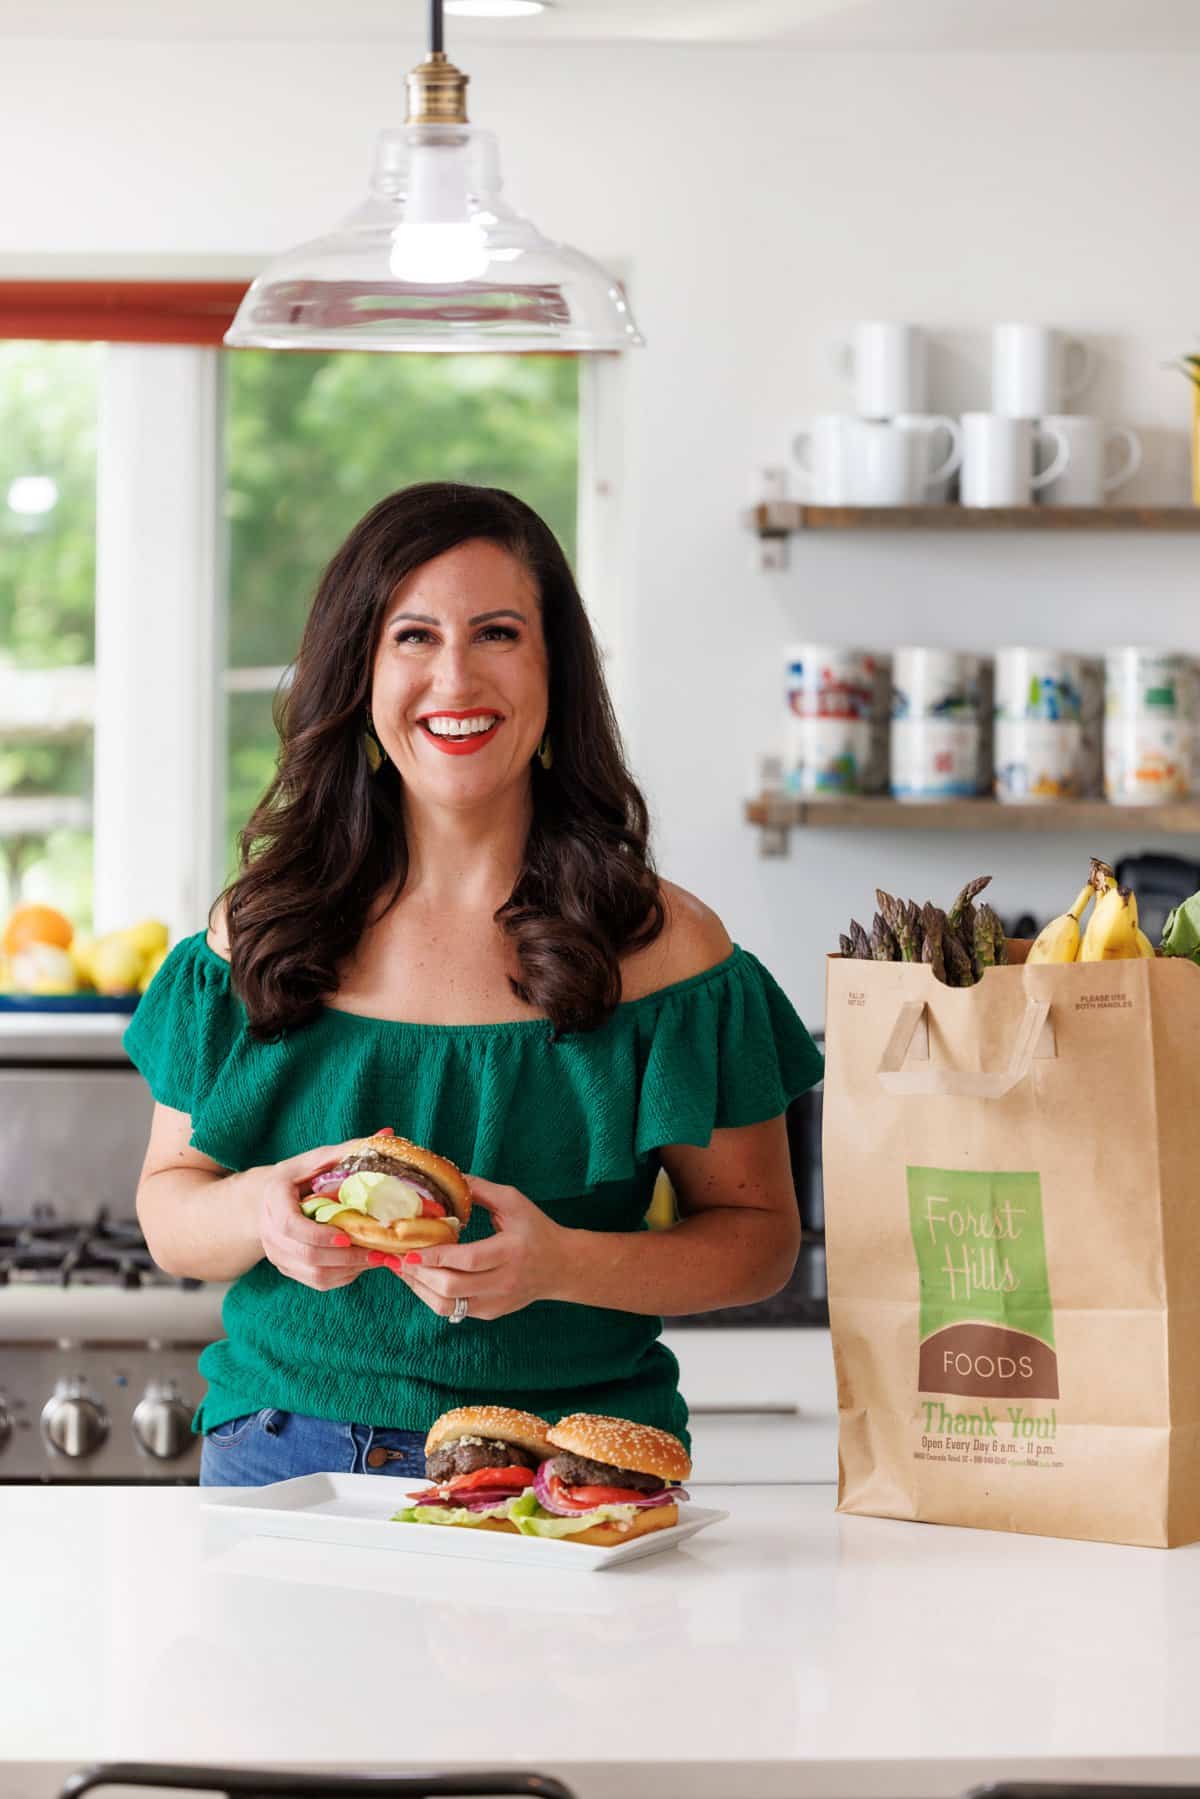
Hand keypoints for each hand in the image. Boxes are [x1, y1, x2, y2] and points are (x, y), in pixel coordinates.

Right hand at [254, 1139, 374, 1291]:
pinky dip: (343, 1277)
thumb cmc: (299, 1176)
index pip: (289, 1225)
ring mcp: (277, 1253)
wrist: (268, 1200)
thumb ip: (350, 1150)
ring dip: (349, 1269)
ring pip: (313, 1273)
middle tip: (380, 1253)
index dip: (318, 1234)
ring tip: (379, 1259)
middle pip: (306, 1255)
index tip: (347, 1236)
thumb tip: (388, 1133)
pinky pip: (317, 1282)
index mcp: (274, 1199)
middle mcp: (269, 1231)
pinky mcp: (288, 1267)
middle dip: (346, 1256)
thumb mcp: (318, 1159)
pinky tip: (363, 1264)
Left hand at [384, 1175, 567, 1321]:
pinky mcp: (490, 1313)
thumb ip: (480, 1190)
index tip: (407, 1250)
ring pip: (448, 1305)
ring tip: (401, 1270)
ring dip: (419, 1288)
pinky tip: (420, 1279)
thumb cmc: (536, 1229)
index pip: (468, 1259)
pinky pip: (453, 1310)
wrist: (562, 1266)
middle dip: (418, 1274)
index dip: (435, 1256)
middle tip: (395, 1258)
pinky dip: (431, 1296)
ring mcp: (497, 1302)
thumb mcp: (514, 1202)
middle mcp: (504, 1281)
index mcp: (511, 1251)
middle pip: (452, 1287)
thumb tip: (447, 1177)